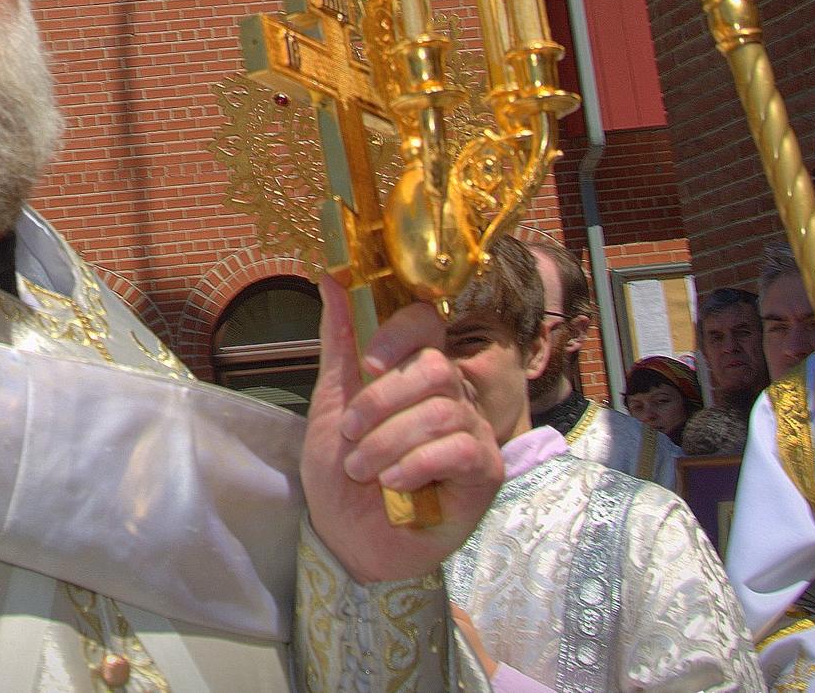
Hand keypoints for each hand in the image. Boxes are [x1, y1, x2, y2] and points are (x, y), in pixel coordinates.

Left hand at [301, 276, 503, 582]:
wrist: (348, 538)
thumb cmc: (341, 473)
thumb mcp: (330, 403)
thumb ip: (339, 342)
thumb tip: (330, 277)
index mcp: (413, 372)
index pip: (426, 323)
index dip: (401, 332)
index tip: (368, 361)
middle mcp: (450, 394)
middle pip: (435, 367)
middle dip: (382, 401)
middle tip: (351, 432)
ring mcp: (472, 430)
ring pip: (442, 411)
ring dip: (388, 441)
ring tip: (363, 468)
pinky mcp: (485, 470)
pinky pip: (460, 448)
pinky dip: (416, 463)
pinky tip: (393, 482)